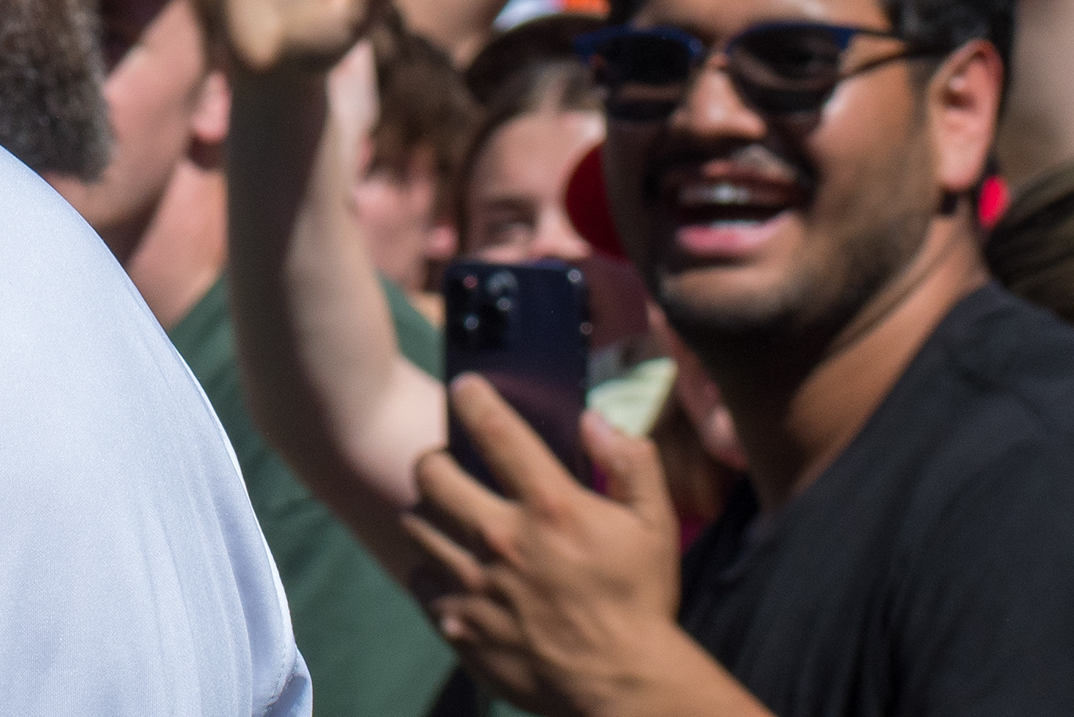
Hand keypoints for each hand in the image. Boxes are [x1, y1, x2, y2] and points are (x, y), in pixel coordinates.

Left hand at [409, 381, 708, 716]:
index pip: (495, 430)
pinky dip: (432, 572)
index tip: (465, 387)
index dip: (473, 398)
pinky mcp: (459, 624)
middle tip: (450, 467)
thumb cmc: (641, 603)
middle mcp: (501, 540)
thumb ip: (632, 463)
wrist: (623, 688)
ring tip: (451, 518)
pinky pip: (420, 581)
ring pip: (417, 524)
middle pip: (431, 472)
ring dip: (430, 514)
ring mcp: (474, 585)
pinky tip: (456, 572)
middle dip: (436, 460)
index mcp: (550, 508)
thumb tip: (596, 420)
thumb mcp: (656, 526)